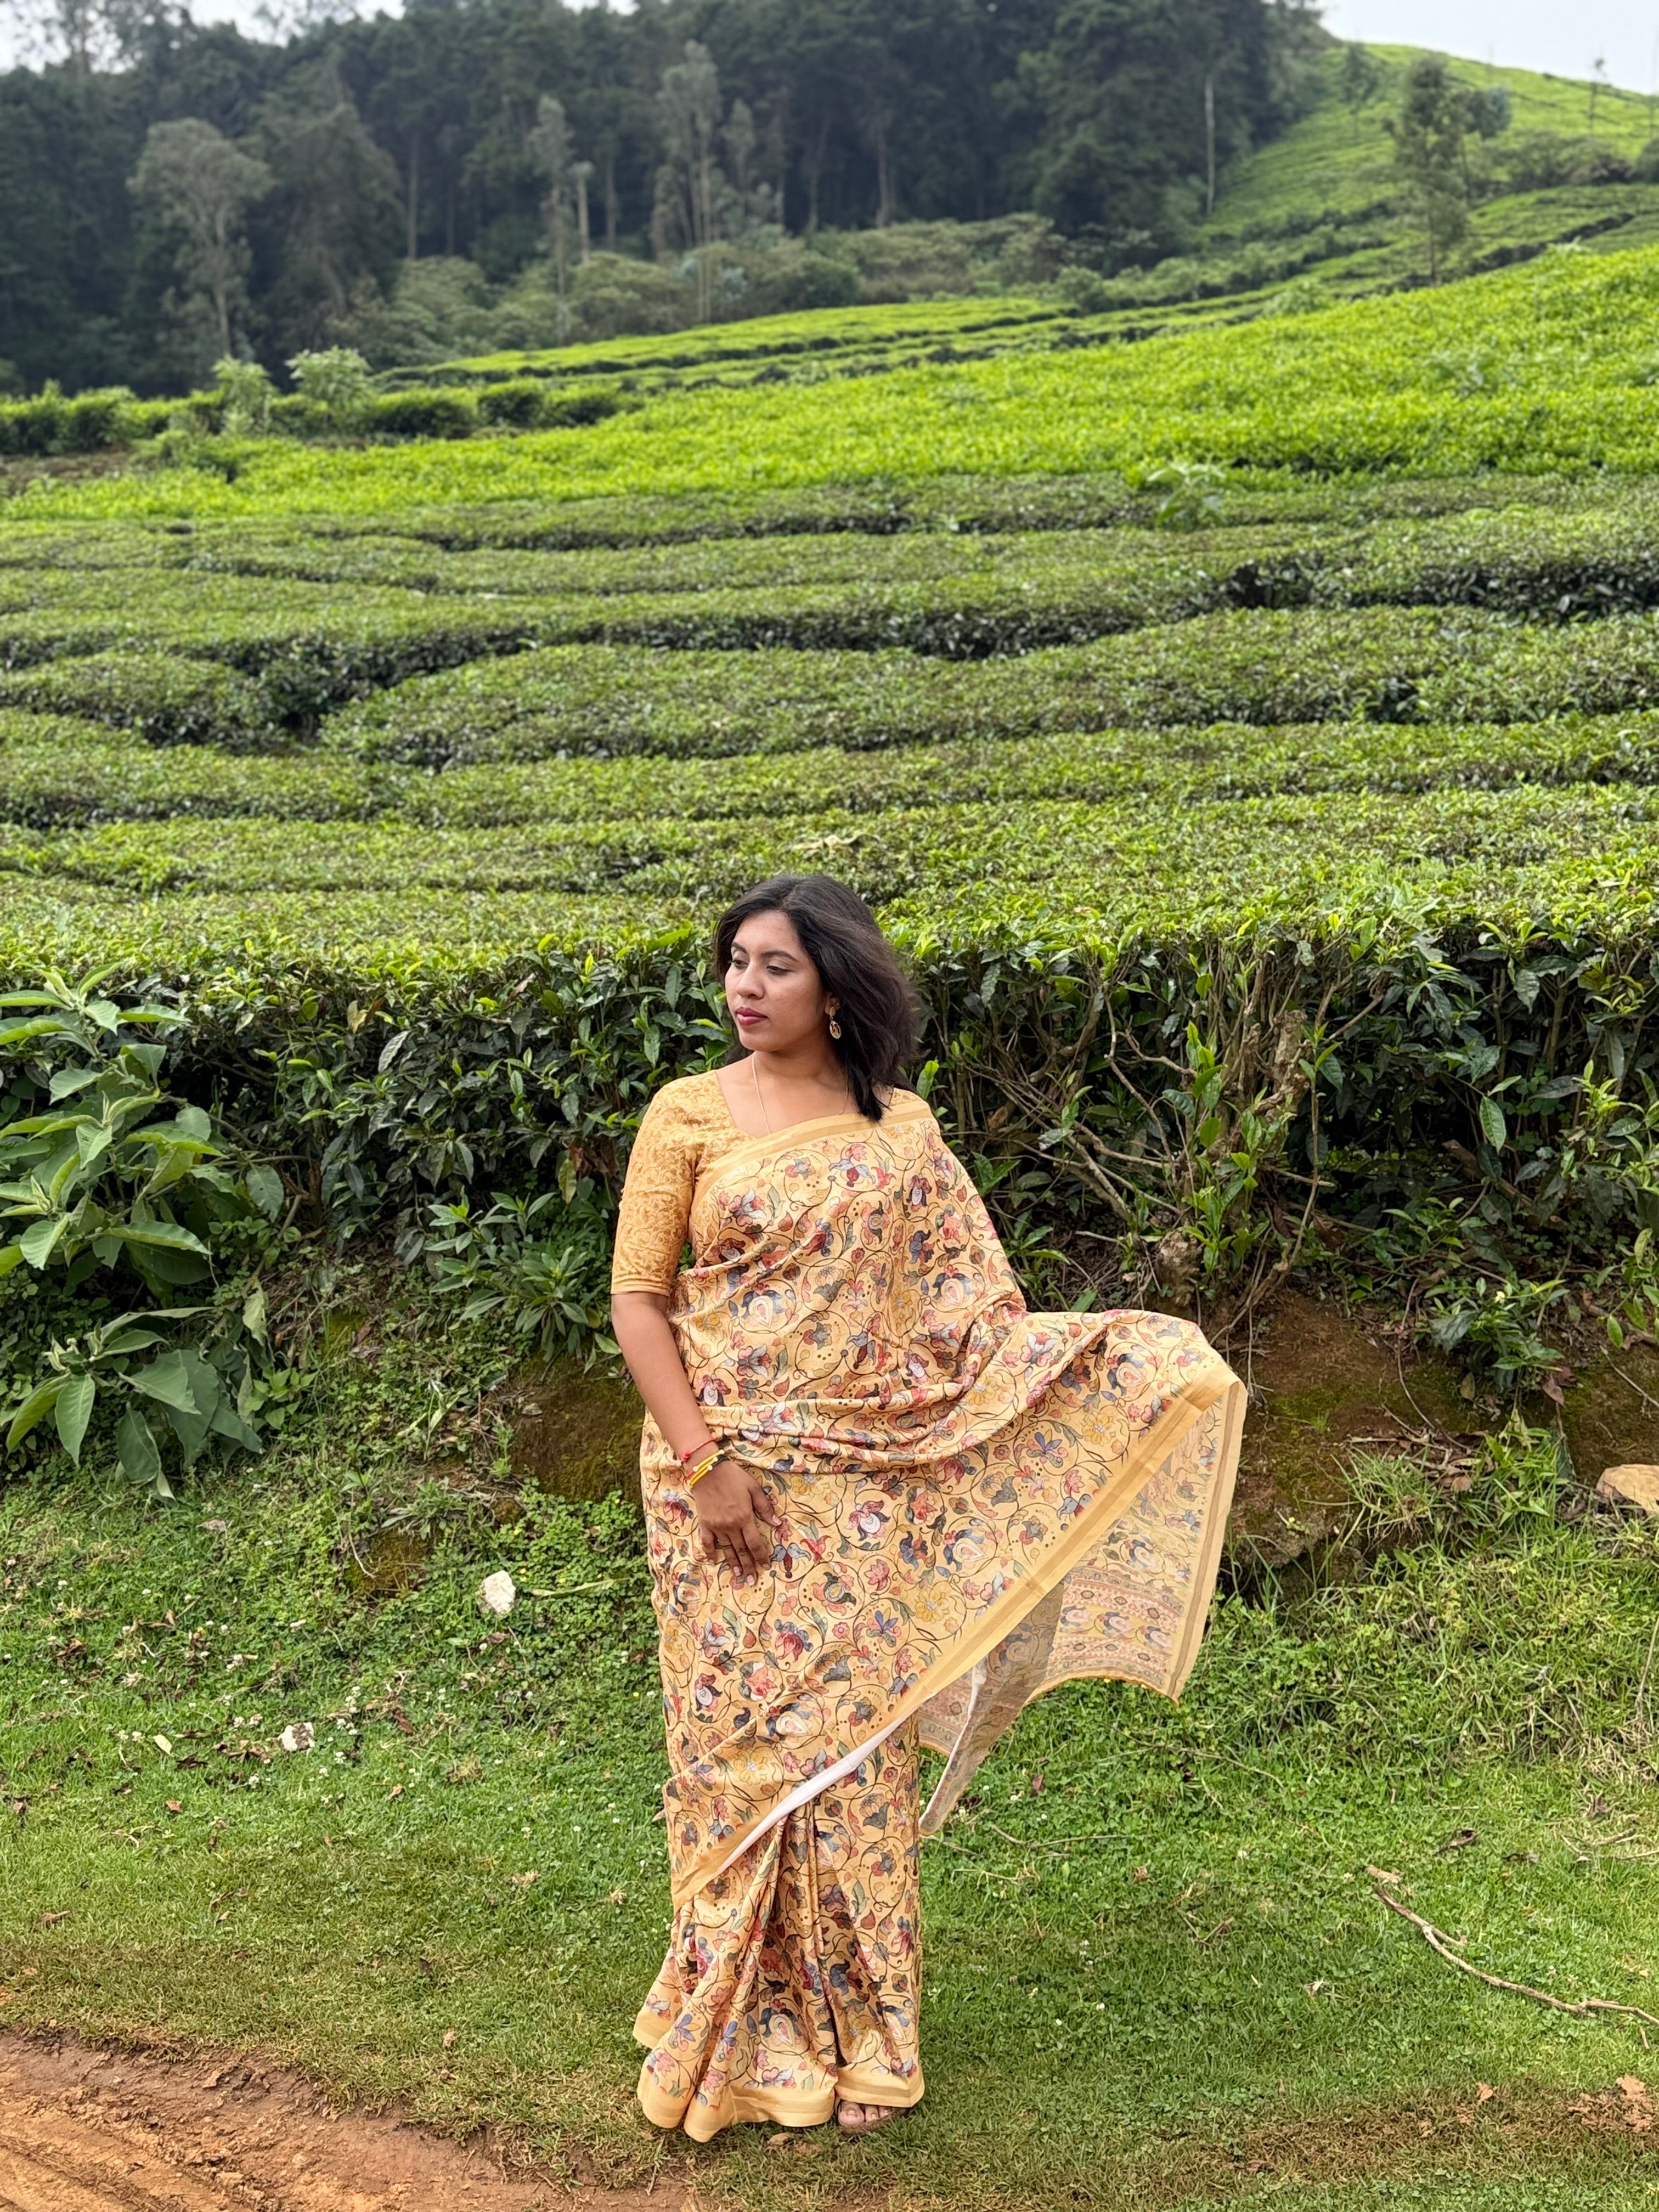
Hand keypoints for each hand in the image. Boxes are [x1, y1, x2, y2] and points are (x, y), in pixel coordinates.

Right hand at [693, 1460, 778, 1580]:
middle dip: (748, 1566)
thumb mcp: (753, 1488)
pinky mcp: (704, 1523)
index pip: (755, 1542)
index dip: (761, 1556)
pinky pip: (707, 1542)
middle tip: (752, 1580)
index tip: (766, 1565)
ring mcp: (716, 1526)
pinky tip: (713, 1561)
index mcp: (745, 1517)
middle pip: (741, 1550)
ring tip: (738, 1575)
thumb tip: (777, 1523)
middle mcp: (731, 1525)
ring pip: (726, 1549)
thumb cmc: (733, 1476)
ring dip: (733, 1563)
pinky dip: (710, 1552)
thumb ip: (765, 1507)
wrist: (706, 1470)